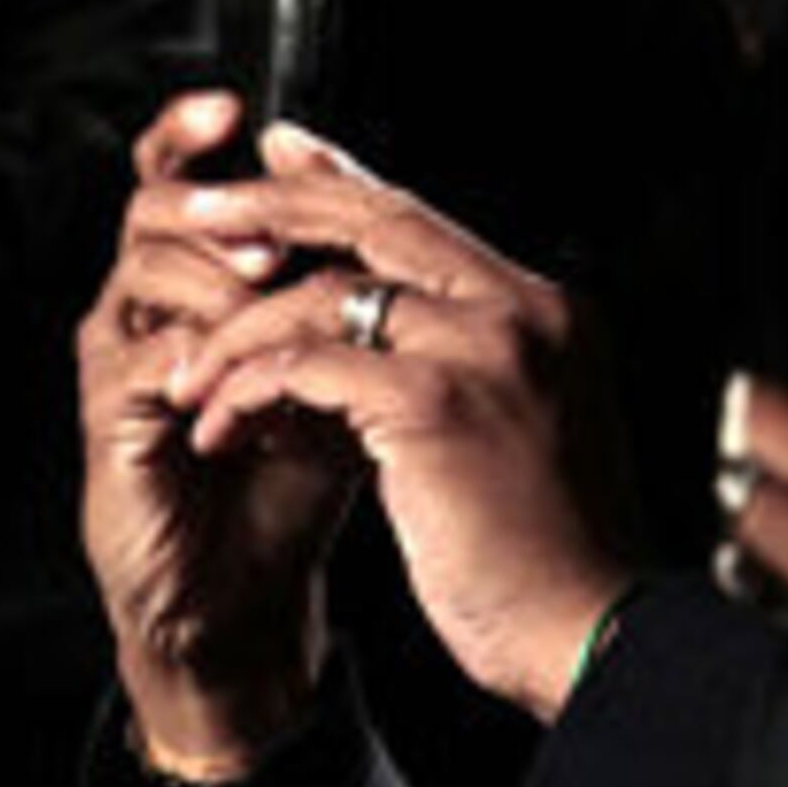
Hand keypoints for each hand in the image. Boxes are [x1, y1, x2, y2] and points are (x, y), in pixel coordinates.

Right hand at [78, 94, 359, 776]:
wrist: (248, 594)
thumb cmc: (296, 485)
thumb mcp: (347, 374)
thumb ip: (361, 303)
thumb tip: (428, 233)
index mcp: (207, 276)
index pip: (192, 174)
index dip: (203, 133)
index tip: (249, 112)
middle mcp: (156, 302)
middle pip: (156, 199)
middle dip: (219, 200)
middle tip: (274, 230)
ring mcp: (126, 353)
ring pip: (147, 265)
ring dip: (219, 272)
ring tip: (271, 291)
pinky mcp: (112, 415)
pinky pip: (145, 354)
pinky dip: (204, 353)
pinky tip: (251, 375)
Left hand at [153, 128, 630, 720]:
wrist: (591, 630)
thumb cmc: (555, 554)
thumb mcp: (526, 428)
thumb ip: (469, 365)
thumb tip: (385, 328)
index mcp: (549, 313)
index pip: (427, 219)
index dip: (343, 183)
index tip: (281, 156)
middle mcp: (523, 312)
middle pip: (377, 220)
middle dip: (273, 206)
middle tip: (199, 205)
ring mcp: (481, 350)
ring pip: (327, 297)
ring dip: (243, 333)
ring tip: (196, 375)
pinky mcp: (431, 403)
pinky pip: (307, 365)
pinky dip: (251, 386)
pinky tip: (223, 420)